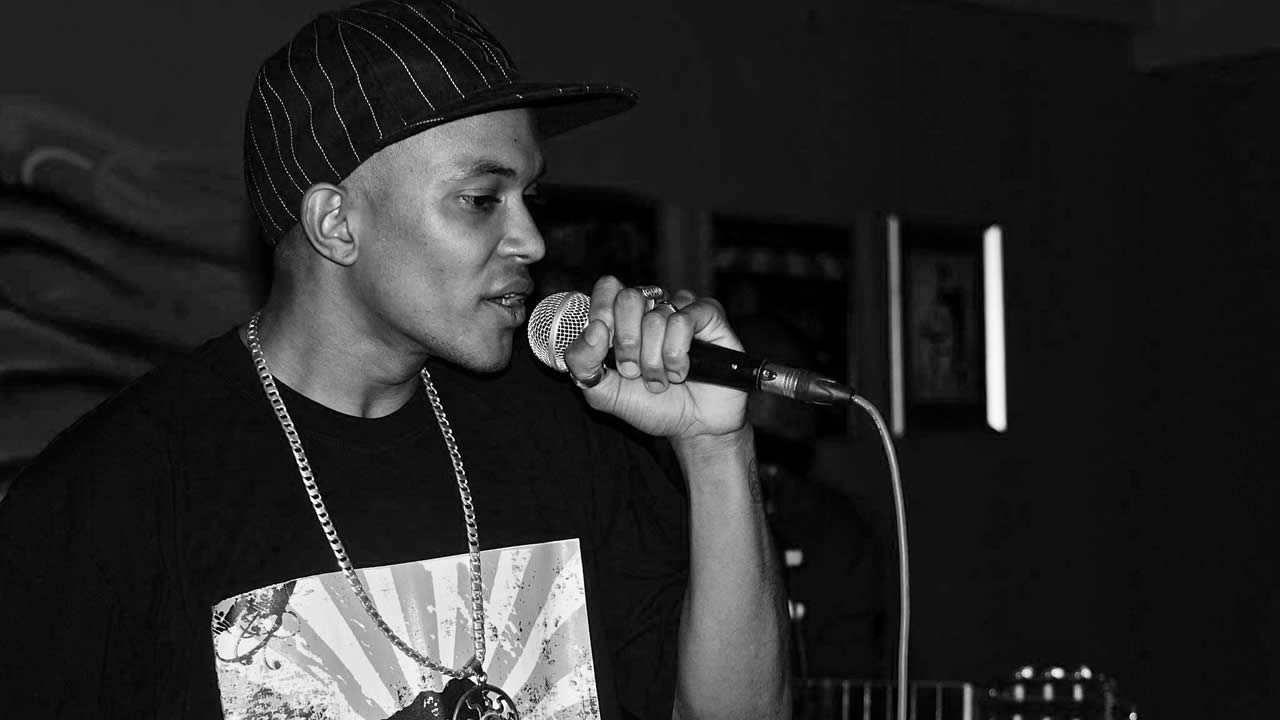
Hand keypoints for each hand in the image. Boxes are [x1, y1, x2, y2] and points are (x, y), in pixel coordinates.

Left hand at [562, 276, 747, 439]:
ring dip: (655, 362)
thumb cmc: (650, 406)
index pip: (607, 289)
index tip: (606, 350)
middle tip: (634, 371)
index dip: (603, 315)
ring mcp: (681, 308)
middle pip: (629, 298)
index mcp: (624, 316)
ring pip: (655, 318)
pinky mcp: (708, 315)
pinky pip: (683, 322)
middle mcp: (653, 305)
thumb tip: (594, 328)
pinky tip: (681, 372)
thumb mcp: (604, 392)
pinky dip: (677, 356)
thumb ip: (582, 362)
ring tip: (662, 380)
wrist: (692, 427)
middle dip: (628, 344)